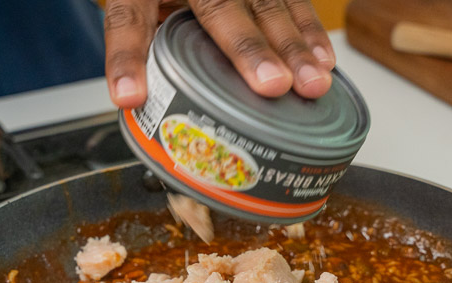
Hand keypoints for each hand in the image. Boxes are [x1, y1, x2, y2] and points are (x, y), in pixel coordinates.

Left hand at [104, 0, 335, 107]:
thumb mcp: (137, 7)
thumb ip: (137, 45)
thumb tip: (136, 104)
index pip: (130, 17)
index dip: (128, 58)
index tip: (130, 96)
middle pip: (216, 4)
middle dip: (247, 47)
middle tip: (270, 85)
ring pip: (265, 0)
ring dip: (292, 45)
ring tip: (310, 83)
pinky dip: (309, 30)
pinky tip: (323, 59)